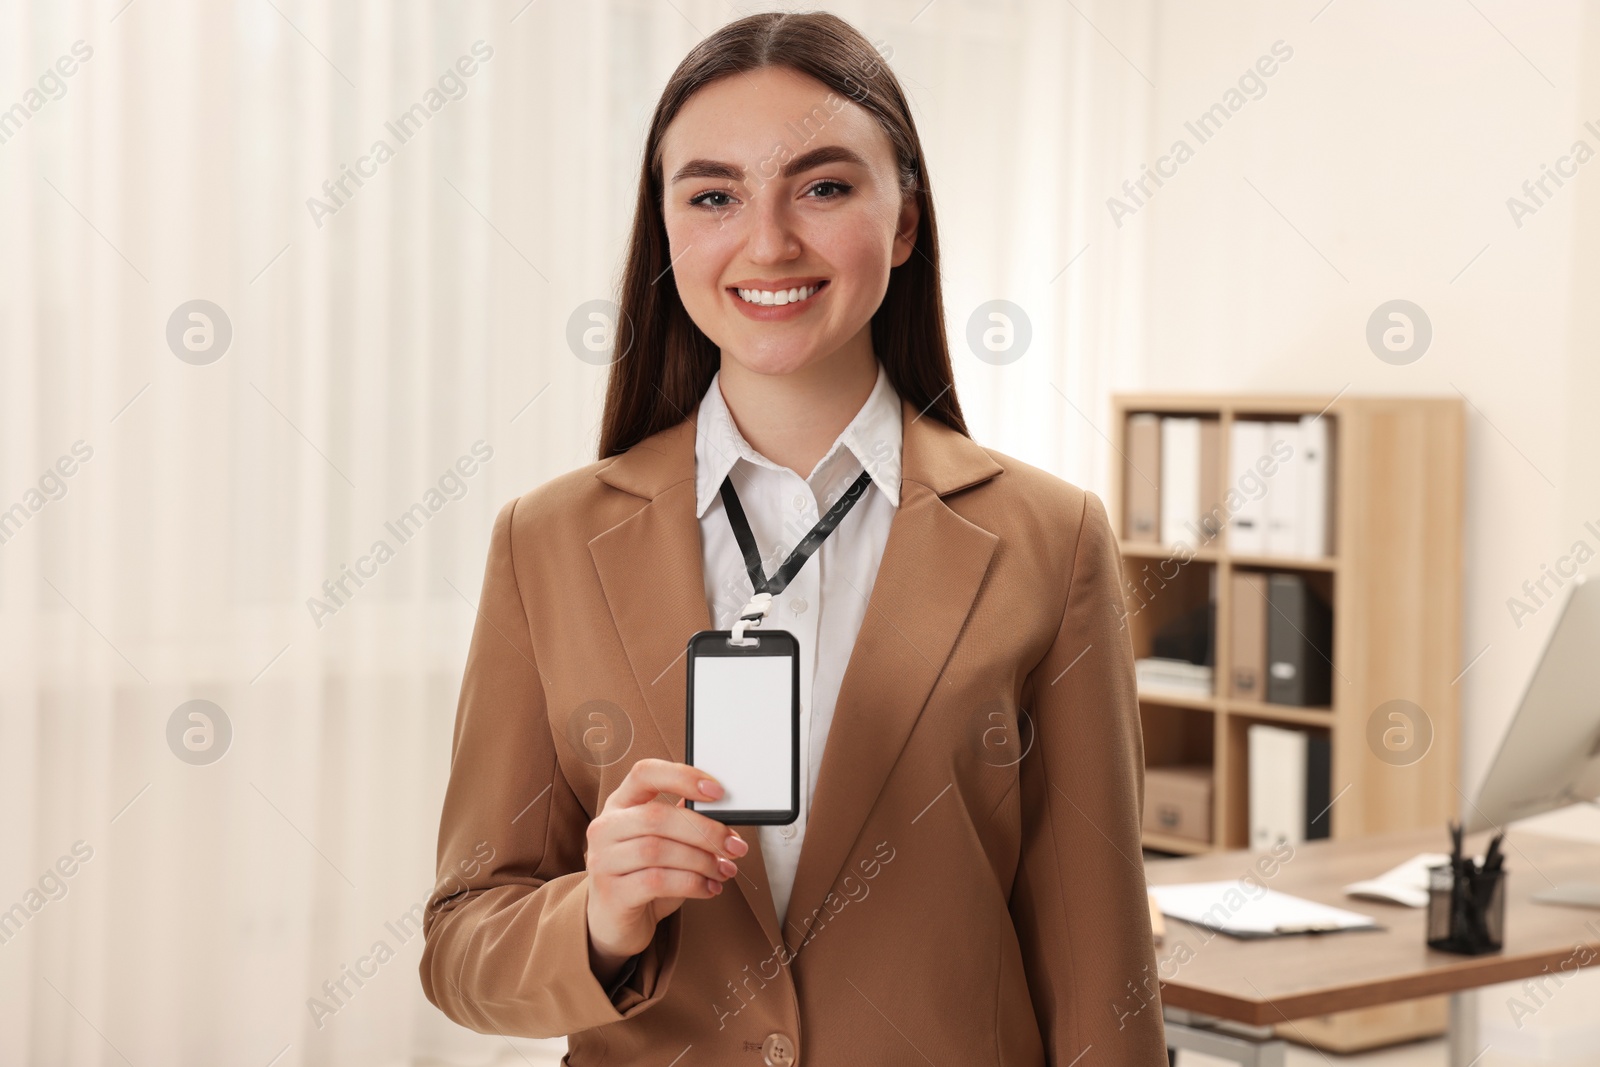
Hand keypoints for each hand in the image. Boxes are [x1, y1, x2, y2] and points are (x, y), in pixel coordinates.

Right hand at [584, 758, 746, 984]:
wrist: (615, 924)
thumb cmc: (644, 877)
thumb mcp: (665, 843)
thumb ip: (685, 821)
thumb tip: (723, 811)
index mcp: (620, 804)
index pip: (645, 773)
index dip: (682, 776)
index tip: (718, 792)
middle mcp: (606, 827)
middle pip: (657, 816)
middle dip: (704, 831)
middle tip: (734, 845)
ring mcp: (603, 861)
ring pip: (658, 850)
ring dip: (701, 860)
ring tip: (724, 870)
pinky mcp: (612, 893)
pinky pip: (657, 881)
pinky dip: (691, 883)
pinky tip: (709, 888)